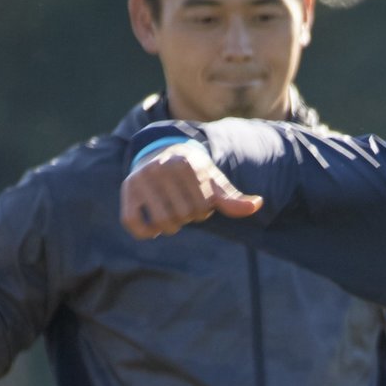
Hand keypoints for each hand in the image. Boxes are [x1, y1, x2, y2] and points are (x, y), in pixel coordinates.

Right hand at [121, 144, 262, 239]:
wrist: (161, 153)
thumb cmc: (194, 174)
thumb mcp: (214, 182)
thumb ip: (233, 199)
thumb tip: (257, 205)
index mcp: (185, 163)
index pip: (201, 207)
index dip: (203, 210)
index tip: (197, 198)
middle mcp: (160, 168)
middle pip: (183, 216)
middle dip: (187, 217)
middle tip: (183, 205)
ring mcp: (141, 179)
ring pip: (163, 224)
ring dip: (171, 226)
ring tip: (171, 212)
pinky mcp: (128, 191)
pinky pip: (134, 224)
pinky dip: (146, 233)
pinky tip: (153, 228)